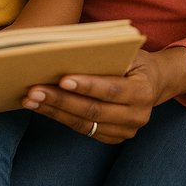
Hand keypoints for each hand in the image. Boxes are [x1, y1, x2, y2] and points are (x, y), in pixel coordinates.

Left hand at [22, 47, 185, 143]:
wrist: (154, 82)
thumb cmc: (134, 59)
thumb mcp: (128, 49)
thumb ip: (106, 52)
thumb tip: (68, 48)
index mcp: (143, 91)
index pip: (111, 90)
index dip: (87, 86)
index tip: (62, 78)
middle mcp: (137, 116)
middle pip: (93, 110)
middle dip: (60, 100)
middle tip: (34, 90)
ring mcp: (126, 131)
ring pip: (84, 123)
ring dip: (54, 111)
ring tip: (31, 99)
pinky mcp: (113, 137)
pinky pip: (83, 129)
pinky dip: (61, 118)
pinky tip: (43, 107)